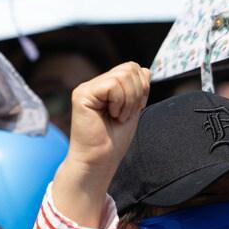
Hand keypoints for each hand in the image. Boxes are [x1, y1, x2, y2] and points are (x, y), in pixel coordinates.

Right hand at [62, 63, 149, 183]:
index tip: (135, 109)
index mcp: (105, 87)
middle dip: (137, 93)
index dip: (141, 87)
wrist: (99, 160)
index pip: (132, 68)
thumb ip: (137, 89)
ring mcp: (86, 88)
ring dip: (129, 100)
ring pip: (123, 76)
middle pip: (129, 68)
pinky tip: (112, 115)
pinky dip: (120, 103)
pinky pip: (112, 86)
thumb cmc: (113, 141)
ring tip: (119, 116)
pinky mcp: (82, 95)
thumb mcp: (132, 109)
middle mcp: (94, 84)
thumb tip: (146, 70)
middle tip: (126, 114)